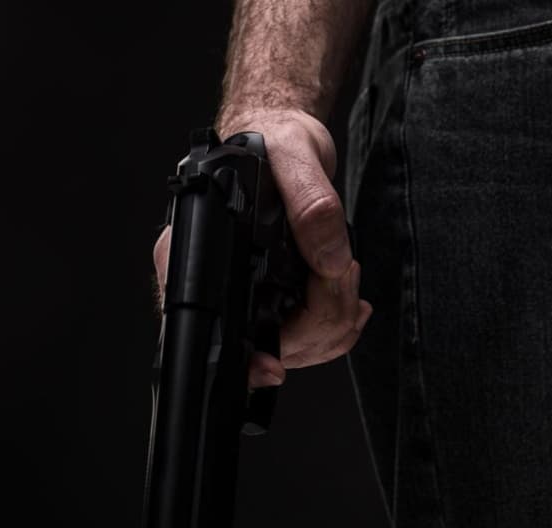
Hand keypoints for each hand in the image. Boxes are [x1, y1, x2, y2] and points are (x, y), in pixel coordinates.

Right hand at [152, 108, 372, 390]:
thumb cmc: (272, 140)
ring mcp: (254, 296)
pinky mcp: (284, 300)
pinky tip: (348, 296)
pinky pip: (318, 338)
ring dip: (338, 319)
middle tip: (340, 268)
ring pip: (303, 348)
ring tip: (345, 271)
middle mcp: (222, 284)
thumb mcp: (293, 154)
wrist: (287, 139)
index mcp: (202, 252)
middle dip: (322, 317)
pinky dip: (342, 323)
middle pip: (274, 345)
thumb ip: (310, 202)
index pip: (211, 330)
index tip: (271, 364)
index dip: (243, 359)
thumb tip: (328, 258)